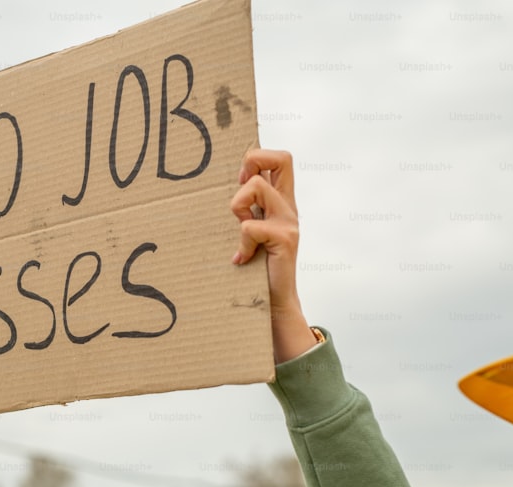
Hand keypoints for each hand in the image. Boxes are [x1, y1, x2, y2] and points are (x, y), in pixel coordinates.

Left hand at [230, 149, 315, 362]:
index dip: (257, 157)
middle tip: (240, 188)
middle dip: (253, 162)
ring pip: (255, 186)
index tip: (241, 179)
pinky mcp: (284, 239)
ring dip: (238, 206)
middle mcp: (288, 207)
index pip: (279, 159)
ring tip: (241, 234)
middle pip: (282, 158)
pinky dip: (241, 244)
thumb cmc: (257, 268)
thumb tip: (225, 193)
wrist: (274, 303)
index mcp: (281, 201)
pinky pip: (250, 226)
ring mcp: (288, 222)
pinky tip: (241, 259)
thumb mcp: (252, 232)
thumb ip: (247, 211)